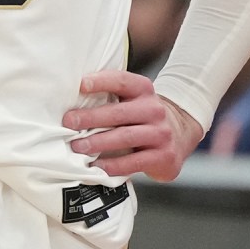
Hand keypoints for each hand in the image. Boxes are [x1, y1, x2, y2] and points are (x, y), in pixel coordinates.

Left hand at [63, 69, 203, 181]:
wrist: (180, 133)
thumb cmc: (143, 117)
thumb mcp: (133, 100)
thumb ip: (110, 98)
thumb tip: (71, 104)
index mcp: (144, 90)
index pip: (122, 81)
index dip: (101, 81)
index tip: (80, 85)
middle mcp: (155, 109)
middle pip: (119, 112)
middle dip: (91, 117)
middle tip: (69, 122)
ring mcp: (161, 133)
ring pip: (126, 137)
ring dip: (98, 142)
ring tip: (78, 147)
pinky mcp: (164, 156)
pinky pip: (135, 161)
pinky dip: (114, 165)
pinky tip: (97, 167)